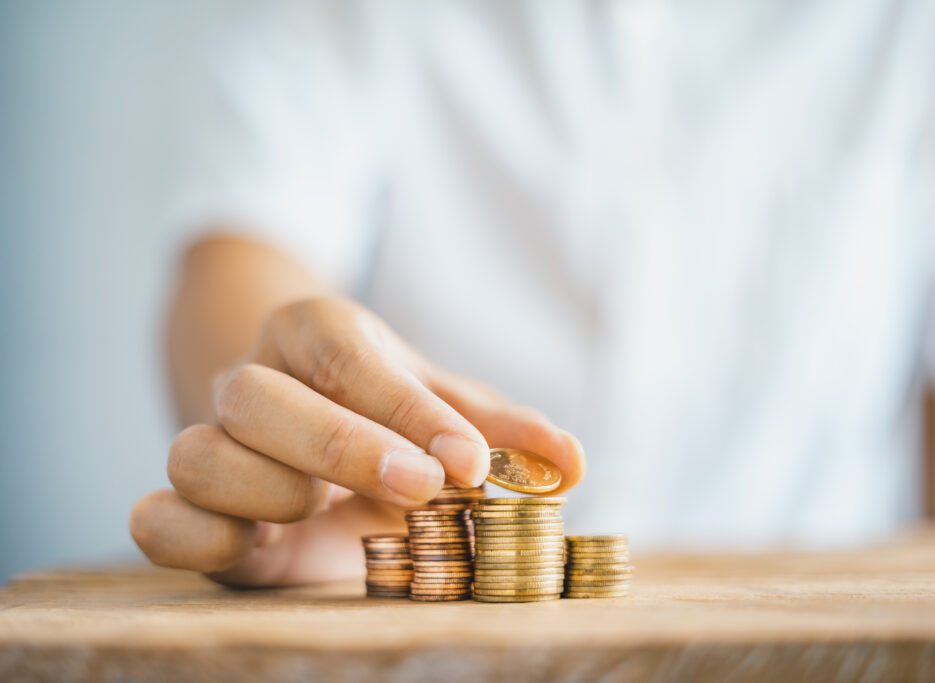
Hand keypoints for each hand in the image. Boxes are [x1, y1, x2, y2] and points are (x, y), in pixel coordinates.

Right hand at [130, 297, 585, 584]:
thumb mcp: (447, 408)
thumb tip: (570, 462)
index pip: (350, 357)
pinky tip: (265, 547)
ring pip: (197, 452)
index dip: (407, 410)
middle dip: (341, 446)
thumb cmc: (387, 412)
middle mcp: (253, 380)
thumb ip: (503, 433)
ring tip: (326, 511)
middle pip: (259, 397)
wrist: (306, 423)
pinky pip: (155, 520)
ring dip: (270, 492)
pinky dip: (196, 537)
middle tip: (423, 489)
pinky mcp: (189, 508)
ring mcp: (210, 442)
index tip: (468, 464)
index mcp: (317, 335)